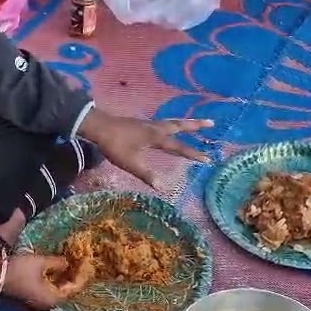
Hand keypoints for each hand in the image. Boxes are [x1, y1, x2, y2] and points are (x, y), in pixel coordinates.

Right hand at [0, 254, 79, 309]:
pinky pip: (51, 287)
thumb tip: (68, 263)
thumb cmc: (20, 270)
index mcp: (52, 297)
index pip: (73, 288)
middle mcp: (48, 302)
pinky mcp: (34, 294)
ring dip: (65, 278)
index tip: (87, 264)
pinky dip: (56, 279)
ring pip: (59, 289)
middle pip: (67, 290)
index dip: (81, 276)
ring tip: (72, 264)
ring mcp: (40, 299)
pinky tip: (58, 269)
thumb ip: (58, 263)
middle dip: (75, 277)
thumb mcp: (41, 263)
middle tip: (82, 263)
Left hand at [78, 109, 213, 188]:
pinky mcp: (141, 124)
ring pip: (171, 122)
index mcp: (156, 137)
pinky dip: (171, 124)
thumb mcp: (130, 163)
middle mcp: (155, 128)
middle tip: (212, 123)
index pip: (179, 147)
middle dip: (196, 125)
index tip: (208, 158)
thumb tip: (163, 188)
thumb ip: (147, 174)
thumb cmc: (115, 145)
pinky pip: (162, 123)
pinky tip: (167, 128)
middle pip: (180, 125)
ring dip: (184, 123)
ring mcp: (148, 124)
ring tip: (194, 123)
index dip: (193, 153)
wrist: (98, 126)